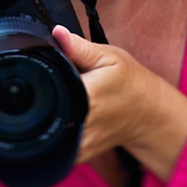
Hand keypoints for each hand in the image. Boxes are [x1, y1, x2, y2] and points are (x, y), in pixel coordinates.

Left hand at [53, 26, 186, 180]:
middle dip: (39, 96)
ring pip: (44, 134)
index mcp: (86, 95)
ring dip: (43, 117)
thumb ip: (79, 47)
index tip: (44, 67)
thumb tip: (57, 33)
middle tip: (55, 83)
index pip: (47, 86)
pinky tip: (59, 117)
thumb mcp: (108, 57)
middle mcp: (81, 123)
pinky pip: (52, 148)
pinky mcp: (78, 154)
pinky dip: (50, 133)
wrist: (147, 111)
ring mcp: (79, 143)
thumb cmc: (129, 81)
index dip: (39, 76)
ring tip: (57, 100)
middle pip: (40, 111)